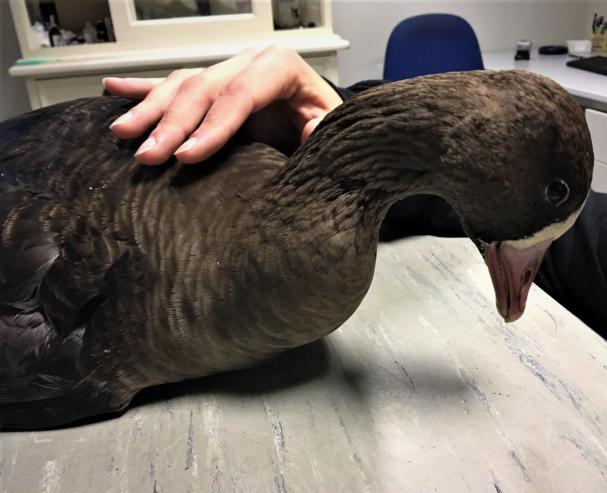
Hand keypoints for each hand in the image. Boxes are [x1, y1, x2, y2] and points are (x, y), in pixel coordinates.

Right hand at [104, 46, 342, 164]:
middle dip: (172, 124)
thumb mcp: (334, 126)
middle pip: (202, 89)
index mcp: (279, 66)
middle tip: (148, 156)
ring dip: (149, 109)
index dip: (211, 127)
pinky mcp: (213, 85)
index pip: (238, 96)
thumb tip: (308, 131)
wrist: (319, 117)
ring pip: (181, 84)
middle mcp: (247, 61)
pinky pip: (173, 83)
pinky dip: (142, 88)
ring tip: (122, 133)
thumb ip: (323, 130)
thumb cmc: (324, 122)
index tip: (186, 157)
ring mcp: (226, 70)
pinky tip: (113, 89)